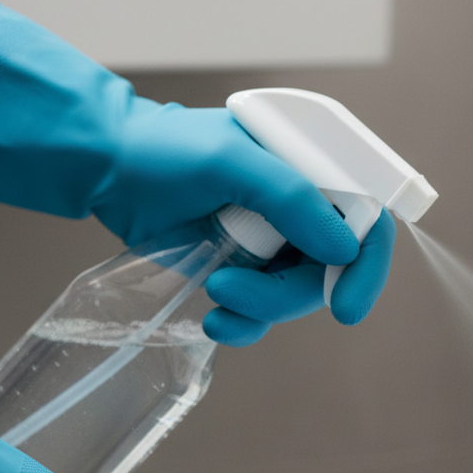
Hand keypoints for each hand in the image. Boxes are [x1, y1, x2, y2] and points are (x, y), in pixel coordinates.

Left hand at [0, 0, 393, 342]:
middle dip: (289, 293)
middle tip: (237, 293)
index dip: (366, 264)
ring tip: (216, 294)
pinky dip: (246, 324)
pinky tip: (217, 320)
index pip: (367, 218)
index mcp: (311, 170)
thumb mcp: (229, 161)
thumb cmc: (162, 148)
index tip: (344, 307)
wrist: (105, 168)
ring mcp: (273, 242)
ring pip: (295, 296)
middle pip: (330, 271)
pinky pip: (263, 312)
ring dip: (261, 308)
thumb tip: (345, 248)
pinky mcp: (245, 270)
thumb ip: (291, 199)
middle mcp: (301, 209)